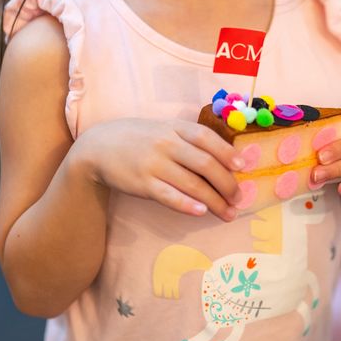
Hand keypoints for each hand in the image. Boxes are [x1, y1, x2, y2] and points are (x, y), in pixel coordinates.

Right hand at [72, 119, 241, 220]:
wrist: (98, 147)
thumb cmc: (138, 138)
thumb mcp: (163, 129)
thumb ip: (188, 139)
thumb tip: (224, 158)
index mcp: (175, 127)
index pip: (207, 137)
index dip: (227, 152)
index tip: (243, 166)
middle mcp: (166, 143)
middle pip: (206, 164)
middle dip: (227, 184)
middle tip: (238, 199)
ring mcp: (154, 164)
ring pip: (192, 184)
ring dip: (214, 201)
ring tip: (227, 213)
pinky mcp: (142, 184)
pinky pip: (169, 196)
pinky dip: (187, 205)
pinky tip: (200, 211)